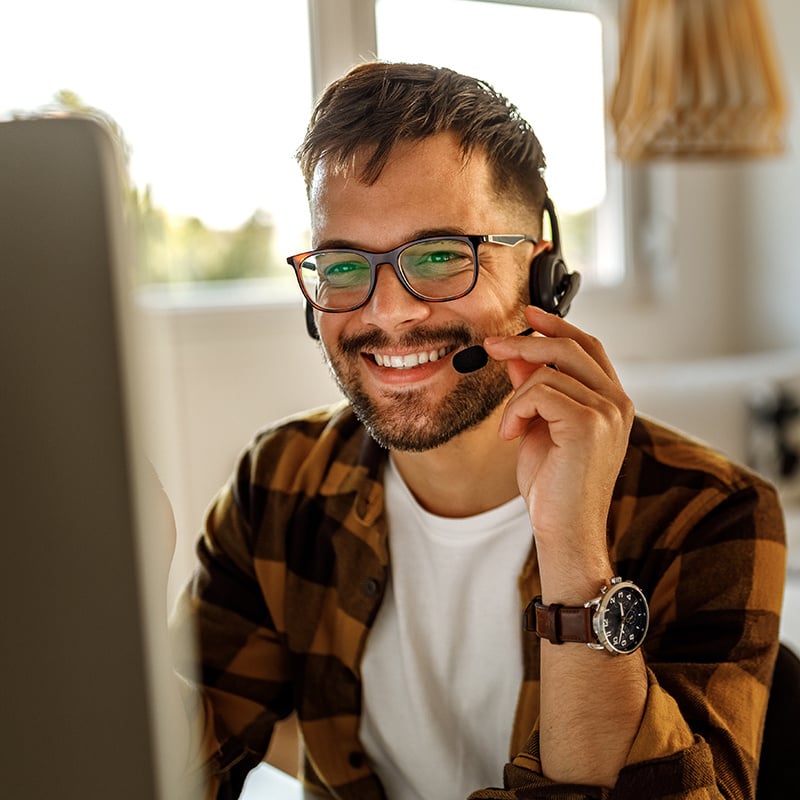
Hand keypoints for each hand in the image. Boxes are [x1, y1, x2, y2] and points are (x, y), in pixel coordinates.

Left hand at [483, 306, 633, 587]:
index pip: (588, 347)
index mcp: (612, 401)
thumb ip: (536, 391)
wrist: (564, 529)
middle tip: (492, 345)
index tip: (528, 314)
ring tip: (510, 429)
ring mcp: (607, 412)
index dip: (558, 326)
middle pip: (571, 347)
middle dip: (526, 341)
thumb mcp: (539, 428)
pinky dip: (514, 410)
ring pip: (547, 372)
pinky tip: (510, 436)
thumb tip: (519, 357)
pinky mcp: (588, 424)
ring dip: (514, 397)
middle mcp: (617, 402)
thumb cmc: (553, 485)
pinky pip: (538, 392)